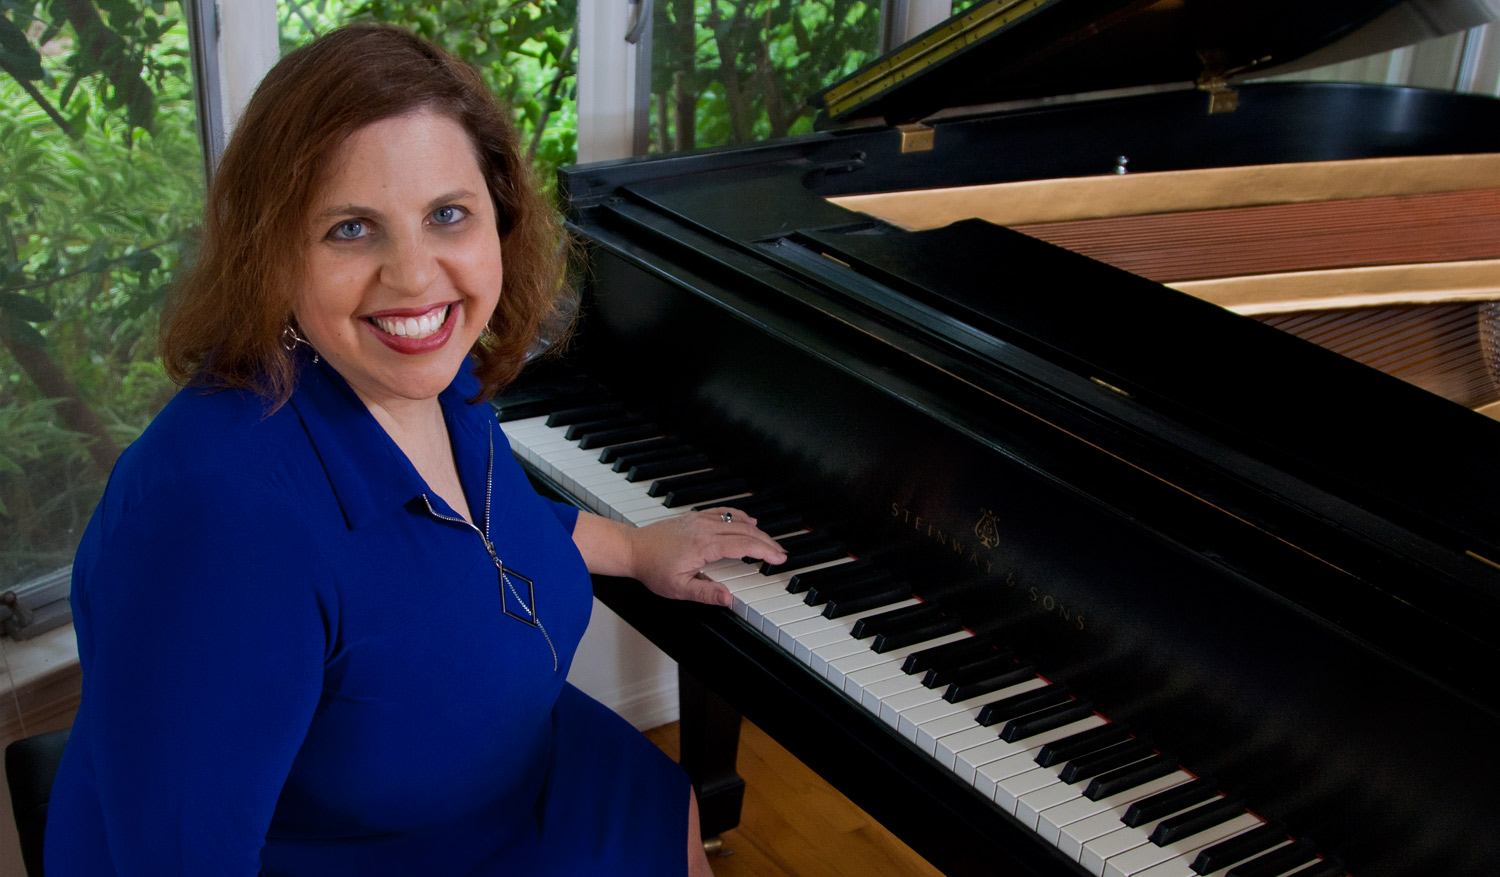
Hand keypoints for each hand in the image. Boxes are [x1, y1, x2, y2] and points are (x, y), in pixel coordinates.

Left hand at [625, 507, 786, 607]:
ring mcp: (700, 520)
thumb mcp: (678, 589)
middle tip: (781, 553)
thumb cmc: (653, 569)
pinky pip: (724, 512)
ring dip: (757, 530)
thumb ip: (705, 593)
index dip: (764, 551)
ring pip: (737, 520)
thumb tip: (728, 598)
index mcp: (705, 545)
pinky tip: (747, 521)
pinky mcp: (695, 517)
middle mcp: (705, 528)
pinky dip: (740, 516)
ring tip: (770, 542)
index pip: (743, 545)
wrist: (633, 549)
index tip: (779, 558)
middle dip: (767, 542)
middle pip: (745, 531)